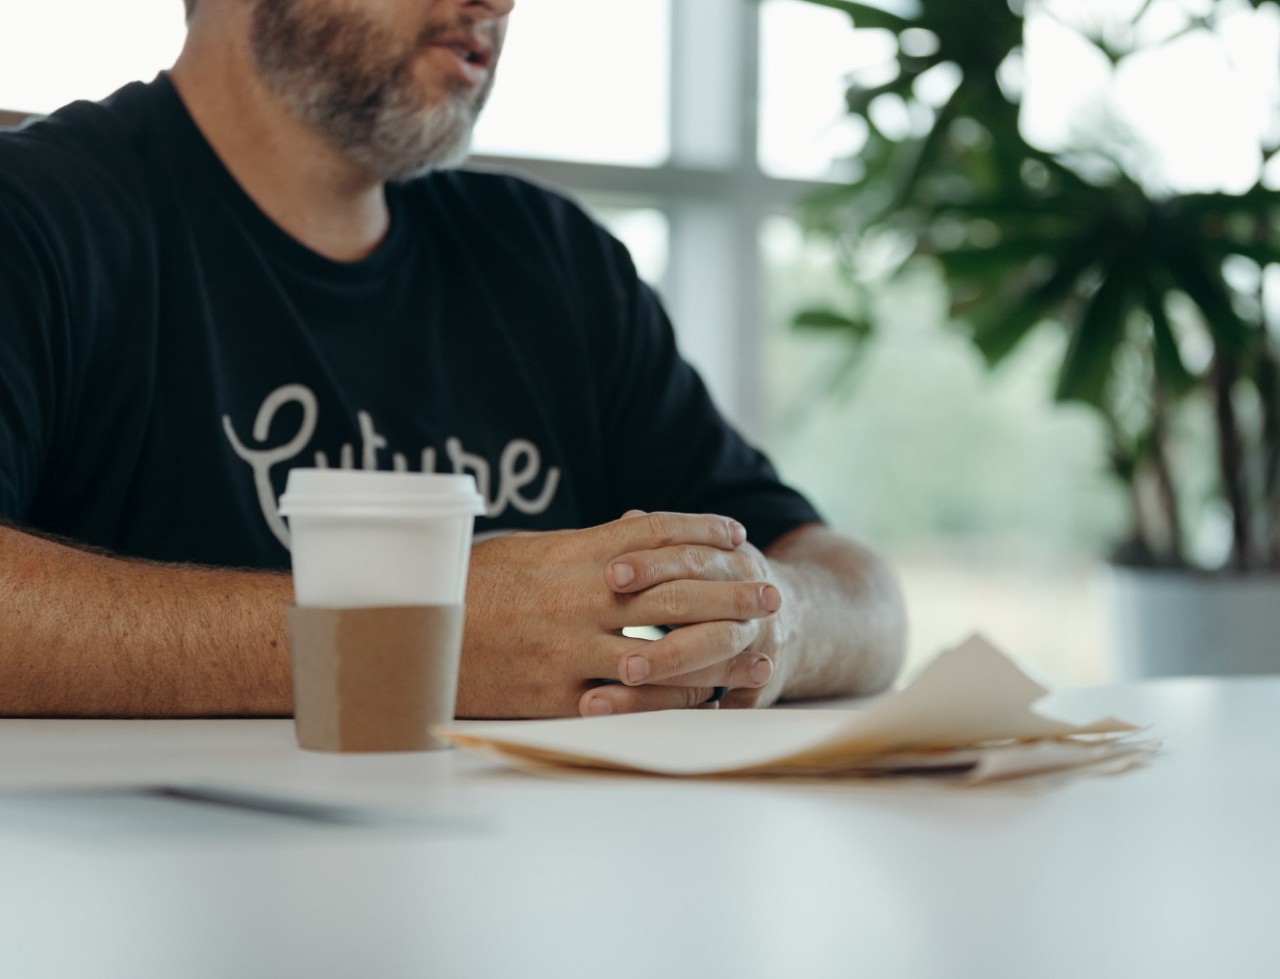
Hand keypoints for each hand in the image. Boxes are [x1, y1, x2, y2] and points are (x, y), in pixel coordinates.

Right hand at [455, 512, 779, 718]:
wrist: (417, 641)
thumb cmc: (473, 588)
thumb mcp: (529, 550)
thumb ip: (588, 545)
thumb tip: (635, 528)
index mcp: (574, 554)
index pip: (655, 534)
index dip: (702, 531)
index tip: (736, 535)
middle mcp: (581, 599)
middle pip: (676, 592)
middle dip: (730, 593)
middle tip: (770, 594)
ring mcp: (573, 650)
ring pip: (665, 651)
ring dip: (718, 652)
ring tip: (757, 652)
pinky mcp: (560, 696)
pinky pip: (632, 700)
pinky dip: (674, 699)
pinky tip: (705, 696)